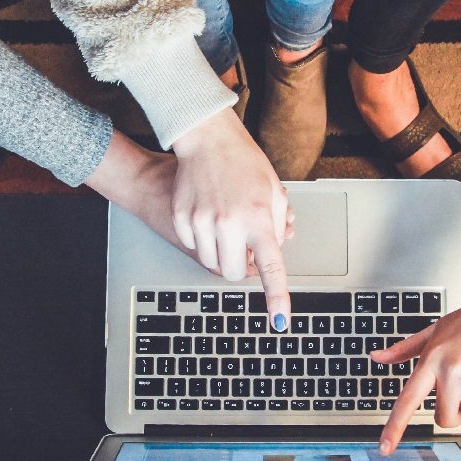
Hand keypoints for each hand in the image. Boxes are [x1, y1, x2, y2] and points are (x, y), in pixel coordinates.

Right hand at [170, 109, 292, 329]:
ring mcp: (202, 222)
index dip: (277, 297)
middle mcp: (229, 223)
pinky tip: (207, 214)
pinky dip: (202, 239)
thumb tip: (274, 251)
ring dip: (221, 253)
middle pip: (233, 273)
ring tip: (226, 225)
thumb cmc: (244, 162)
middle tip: (244, 245)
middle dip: (240, 266)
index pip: (271, 267)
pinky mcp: (181, 218)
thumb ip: (278, 226)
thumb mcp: (274, 191)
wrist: (207, 139)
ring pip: (211, 263)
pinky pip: (193, 247)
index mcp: (259, 218)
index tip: (280, 321)